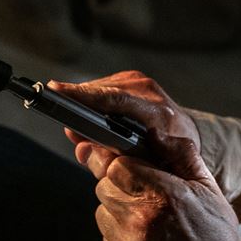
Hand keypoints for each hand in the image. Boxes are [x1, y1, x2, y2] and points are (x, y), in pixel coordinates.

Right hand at [47, 71, 200, 172]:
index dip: (84, 96)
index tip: (57, 92)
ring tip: (72, 119)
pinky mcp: (133, 78)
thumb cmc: (165, 152)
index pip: (115, 100)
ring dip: (83, 102)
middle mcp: (150, 93)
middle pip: (102, 92)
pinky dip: (92, 99)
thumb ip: (110, 156)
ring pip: (100, 88)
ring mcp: (142, 82)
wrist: (185, 134)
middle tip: (55, 109)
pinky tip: (84, 111)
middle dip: (75, 101)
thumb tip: (80, 146)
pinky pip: (104, 87)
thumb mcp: (143, 162)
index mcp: (157, 114)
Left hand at [50, 73, 240, 240]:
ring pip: (102, 210)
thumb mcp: (207, 185)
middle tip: (143, 192)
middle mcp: (141, 220)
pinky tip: (145, 237)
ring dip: (117, 208)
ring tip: (148, 217)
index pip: (115, 164)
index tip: (124, 162)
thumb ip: (179, 153)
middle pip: (103, 185)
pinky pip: (106, 235)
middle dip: (118, 183)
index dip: (118, 160)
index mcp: (164, 195)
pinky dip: (119, 232)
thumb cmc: (215, 230)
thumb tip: (153, 133)